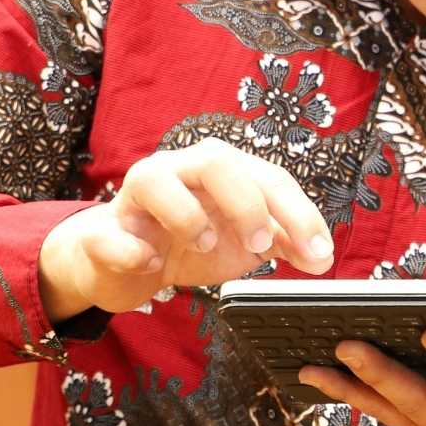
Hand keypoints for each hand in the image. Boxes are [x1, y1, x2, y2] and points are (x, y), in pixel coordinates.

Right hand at [38, 138, 333, 319]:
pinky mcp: (103, 229)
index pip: (269, 177)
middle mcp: (179, 170)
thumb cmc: (193, 240)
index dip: (299, 214)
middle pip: (216, 162)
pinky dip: (131, 249)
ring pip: (155, 179)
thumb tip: (321, 257)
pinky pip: (109, 233)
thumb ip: (286, 242)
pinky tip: (150, 263)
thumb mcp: (247, 241)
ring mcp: (136, 196)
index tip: (319, 253)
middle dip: (246, 203)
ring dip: (187, 215)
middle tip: (261, 246)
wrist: (124, 262)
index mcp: (223, 170)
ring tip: (206, 245)